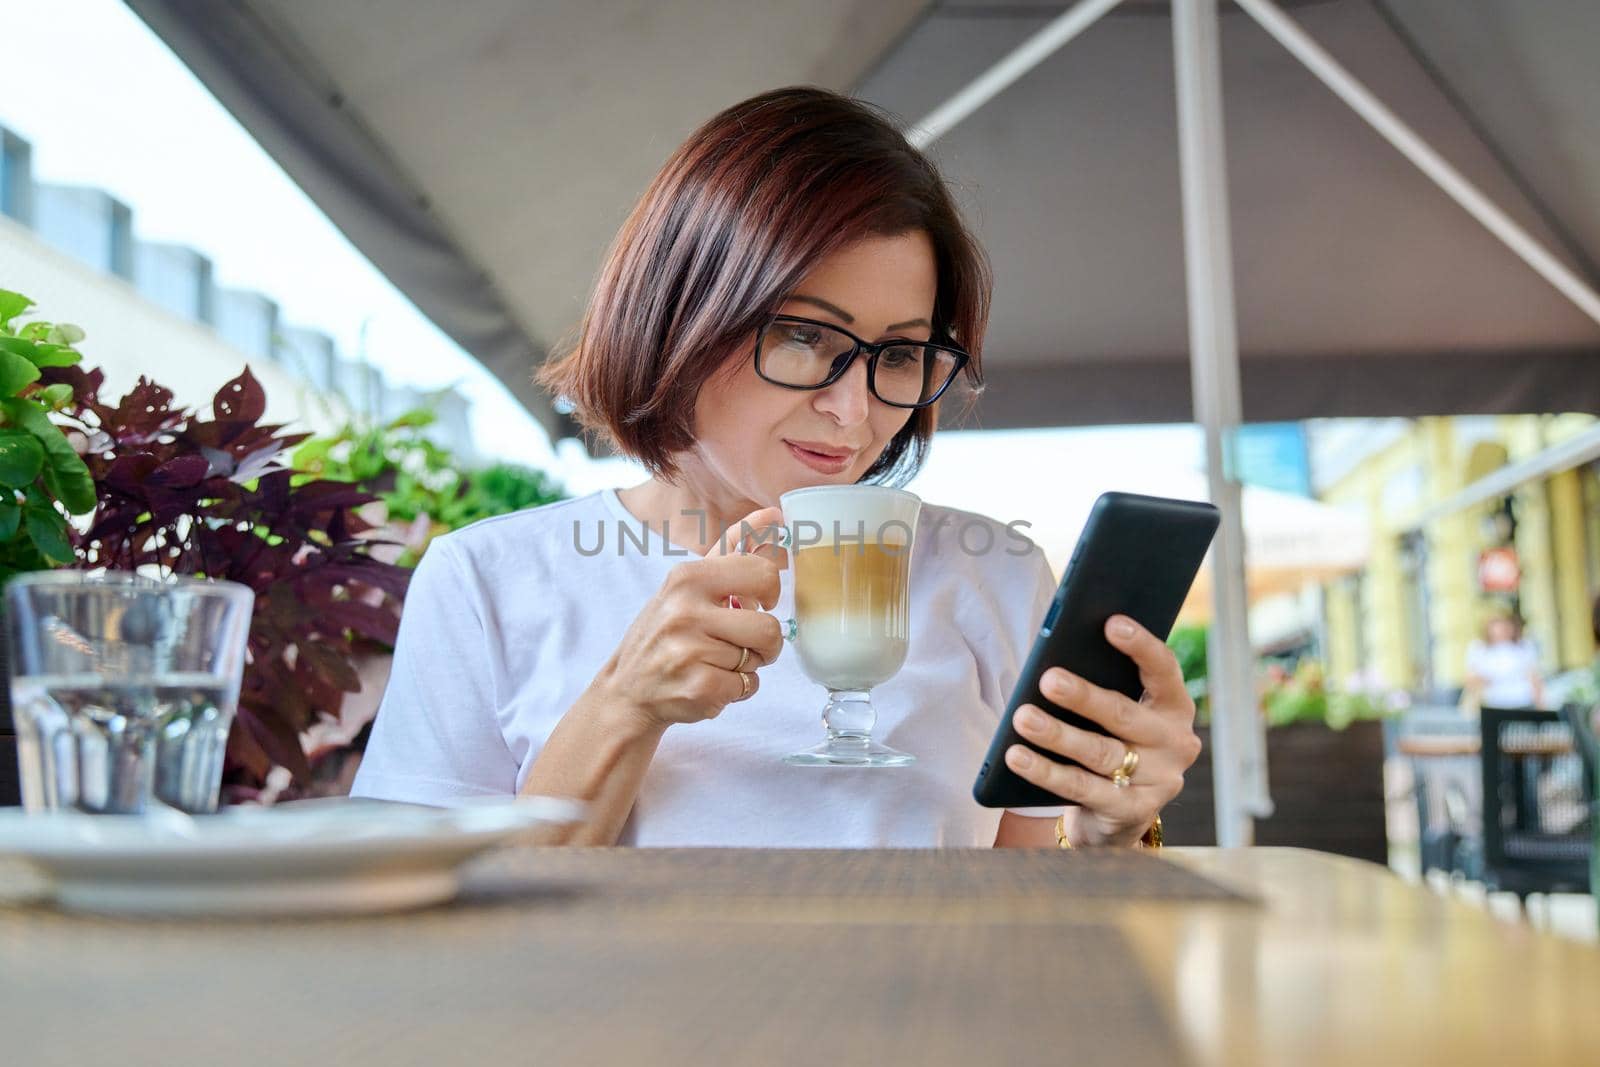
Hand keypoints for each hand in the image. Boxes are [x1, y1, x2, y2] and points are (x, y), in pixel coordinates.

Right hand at [589, 506, 786, 731]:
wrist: (626, 691)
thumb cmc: (664, 632)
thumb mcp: (688, 584)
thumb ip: (732, 548)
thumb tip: (773, 514)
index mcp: (688, 577)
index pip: (763, 574)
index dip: (770, 593)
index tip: (756, 603)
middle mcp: (685, 611)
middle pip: (770, 628)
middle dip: (765, 642)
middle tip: (743, 643)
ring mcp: (691, 652)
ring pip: (759, 659)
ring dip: (747, 666)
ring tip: (715, 662)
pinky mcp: (700, 688)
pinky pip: (749, 686)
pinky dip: (738, 690)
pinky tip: (710, 682)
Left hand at [1003, 615, 1201, 846]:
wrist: (1118, 811)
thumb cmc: (1111, 740)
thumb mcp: (1115, 713)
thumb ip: (1104, 684)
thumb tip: (1059, 655)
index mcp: (1175, 706)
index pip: (1164, 669)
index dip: (1140, 645)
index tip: (1111, 623)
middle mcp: (1176, 743)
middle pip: (1125, 715)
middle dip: (1084, 696)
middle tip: (1048, 679)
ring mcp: (1159, 781)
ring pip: (1101, 754)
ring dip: (1057, 735)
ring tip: (1022, 717)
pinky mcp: (1132, 812)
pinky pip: (1082, 789)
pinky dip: (1045, 771)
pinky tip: (1017, 756)